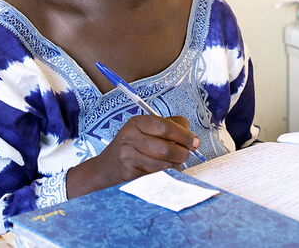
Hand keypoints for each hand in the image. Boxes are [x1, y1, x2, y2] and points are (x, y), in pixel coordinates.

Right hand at [66, 115, 198, 197]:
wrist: (104, 169)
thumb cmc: (130, 147)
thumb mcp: (143, 130)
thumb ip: (167, 128)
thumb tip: (192, 136)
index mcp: (137, 123)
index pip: (165, 127)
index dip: (183, 135)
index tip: (194, 141)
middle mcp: (130, 138)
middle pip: (166, 148)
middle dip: (183, 153)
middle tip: (186, 154)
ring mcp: (128, 157)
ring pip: (163, 164)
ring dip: (175, 165)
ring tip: (176, 163)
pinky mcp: (130, 174)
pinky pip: (156, 175)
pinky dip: (166, 174)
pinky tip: (164, 171)